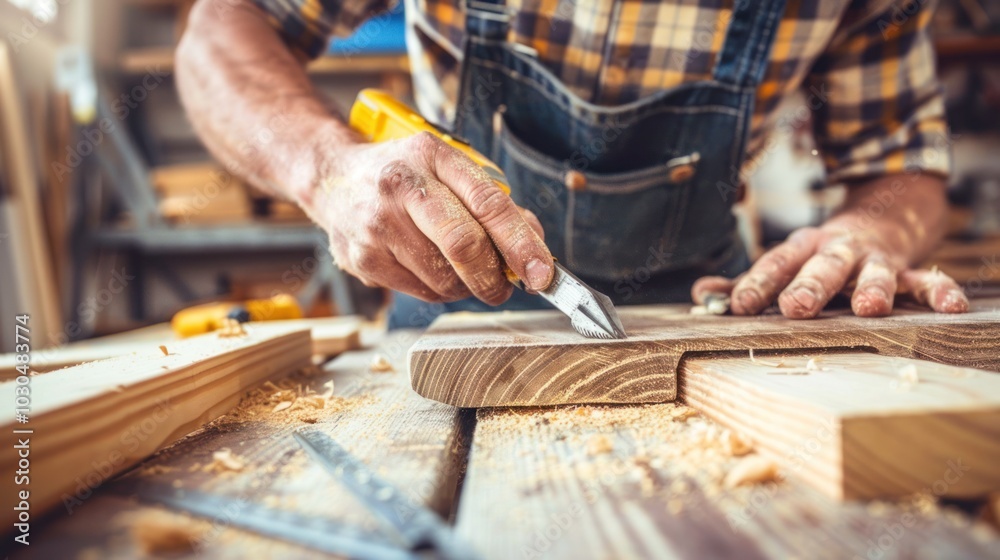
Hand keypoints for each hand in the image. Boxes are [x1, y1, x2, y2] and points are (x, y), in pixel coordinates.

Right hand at [306, 132, 553, 303]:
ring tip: (461, 271)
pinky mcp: (363, 258)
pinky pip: (421, 291)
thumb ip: (493, 204)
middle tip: (506, 287)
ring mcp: (377, 224)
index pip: (488, 204)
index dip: (521, 244)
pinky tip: (430, 269)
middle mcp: (400, 186)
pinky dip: (439, 290)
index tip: (542, 273)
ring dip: (466, 286)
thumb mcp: (448, 169)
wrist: (332, 179)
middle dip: (494, 276)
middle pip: (463, 245)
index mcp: (431, 156)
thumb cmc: (405, 176)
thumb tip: (534, 245)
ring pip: (444, 278)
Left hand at [692, 225, 969, 318]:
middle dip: (809, 286)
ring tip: (870, 308)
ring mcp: (874, 259)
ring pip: (875, 272)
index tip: (737, 306)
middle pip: (821, 266)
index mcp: (802, 248)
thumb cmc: (821, 253)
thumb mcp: (784, 262)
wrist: (883, 217)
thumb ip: (744, 281)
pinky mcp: (908, 269)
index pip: (775, 264)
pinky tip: (953, 306)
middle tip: (795, 308)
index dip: (756, 283)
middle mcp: (836, 251)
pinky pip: (927, 280)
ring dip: (873, 288)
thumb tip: (699, 295)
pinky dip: (940, 291)